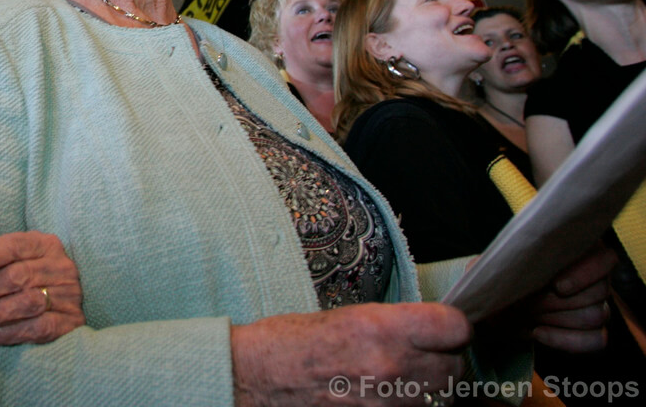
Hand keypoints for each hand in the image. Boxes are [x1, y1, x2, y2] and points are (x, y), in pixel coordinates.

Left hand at [0, 210, 84, 344]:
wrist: (58, 312)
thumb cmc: (16, 280)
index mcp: (42, 243)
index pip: (11, 246)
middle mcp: (59, 265)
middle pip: (15, 277)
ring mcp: (68, 294)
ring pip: (24, 303)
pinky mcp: (70, 323)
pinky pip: (37, 327)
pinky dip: (8, 332)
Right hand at [231, 302, 469, 405]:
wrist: (256, 380)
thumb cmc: (290, 344)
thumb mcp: (345, 315)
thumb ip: (394, 324)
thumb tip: (431, 329)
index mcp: (380, 328)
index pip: (455, 327)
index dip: (453, 325)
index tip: (445, 326)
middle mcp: (390, 367)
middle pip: (455, 366)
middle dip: (444, 358)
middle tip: (422, 352)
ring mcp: (388, 404)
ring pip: (444, 397)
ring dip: (433, 387)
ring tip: (404, 377)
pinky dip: (412, 404)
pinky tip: (391, 396)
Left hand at [498, 245, 615, 352]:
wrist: (496, 308)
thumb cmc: (500, 281)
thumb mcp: (495, 266)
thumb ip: (501, 260)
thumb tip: (494, 265)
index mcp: (576, 251)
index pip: (605, 258)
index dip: (586, 272)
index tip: (557, 286)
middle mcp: (593, 277)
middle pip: (598, 292)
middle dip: (558, 301)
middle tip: (530, 303)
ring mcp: (597, 305)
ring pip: (596, 315)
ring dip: (558, 319)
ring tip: (531, 316)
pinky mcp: (592, 332)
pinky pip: (596, 340)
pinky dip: (566, 340)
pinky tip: (539, 332)